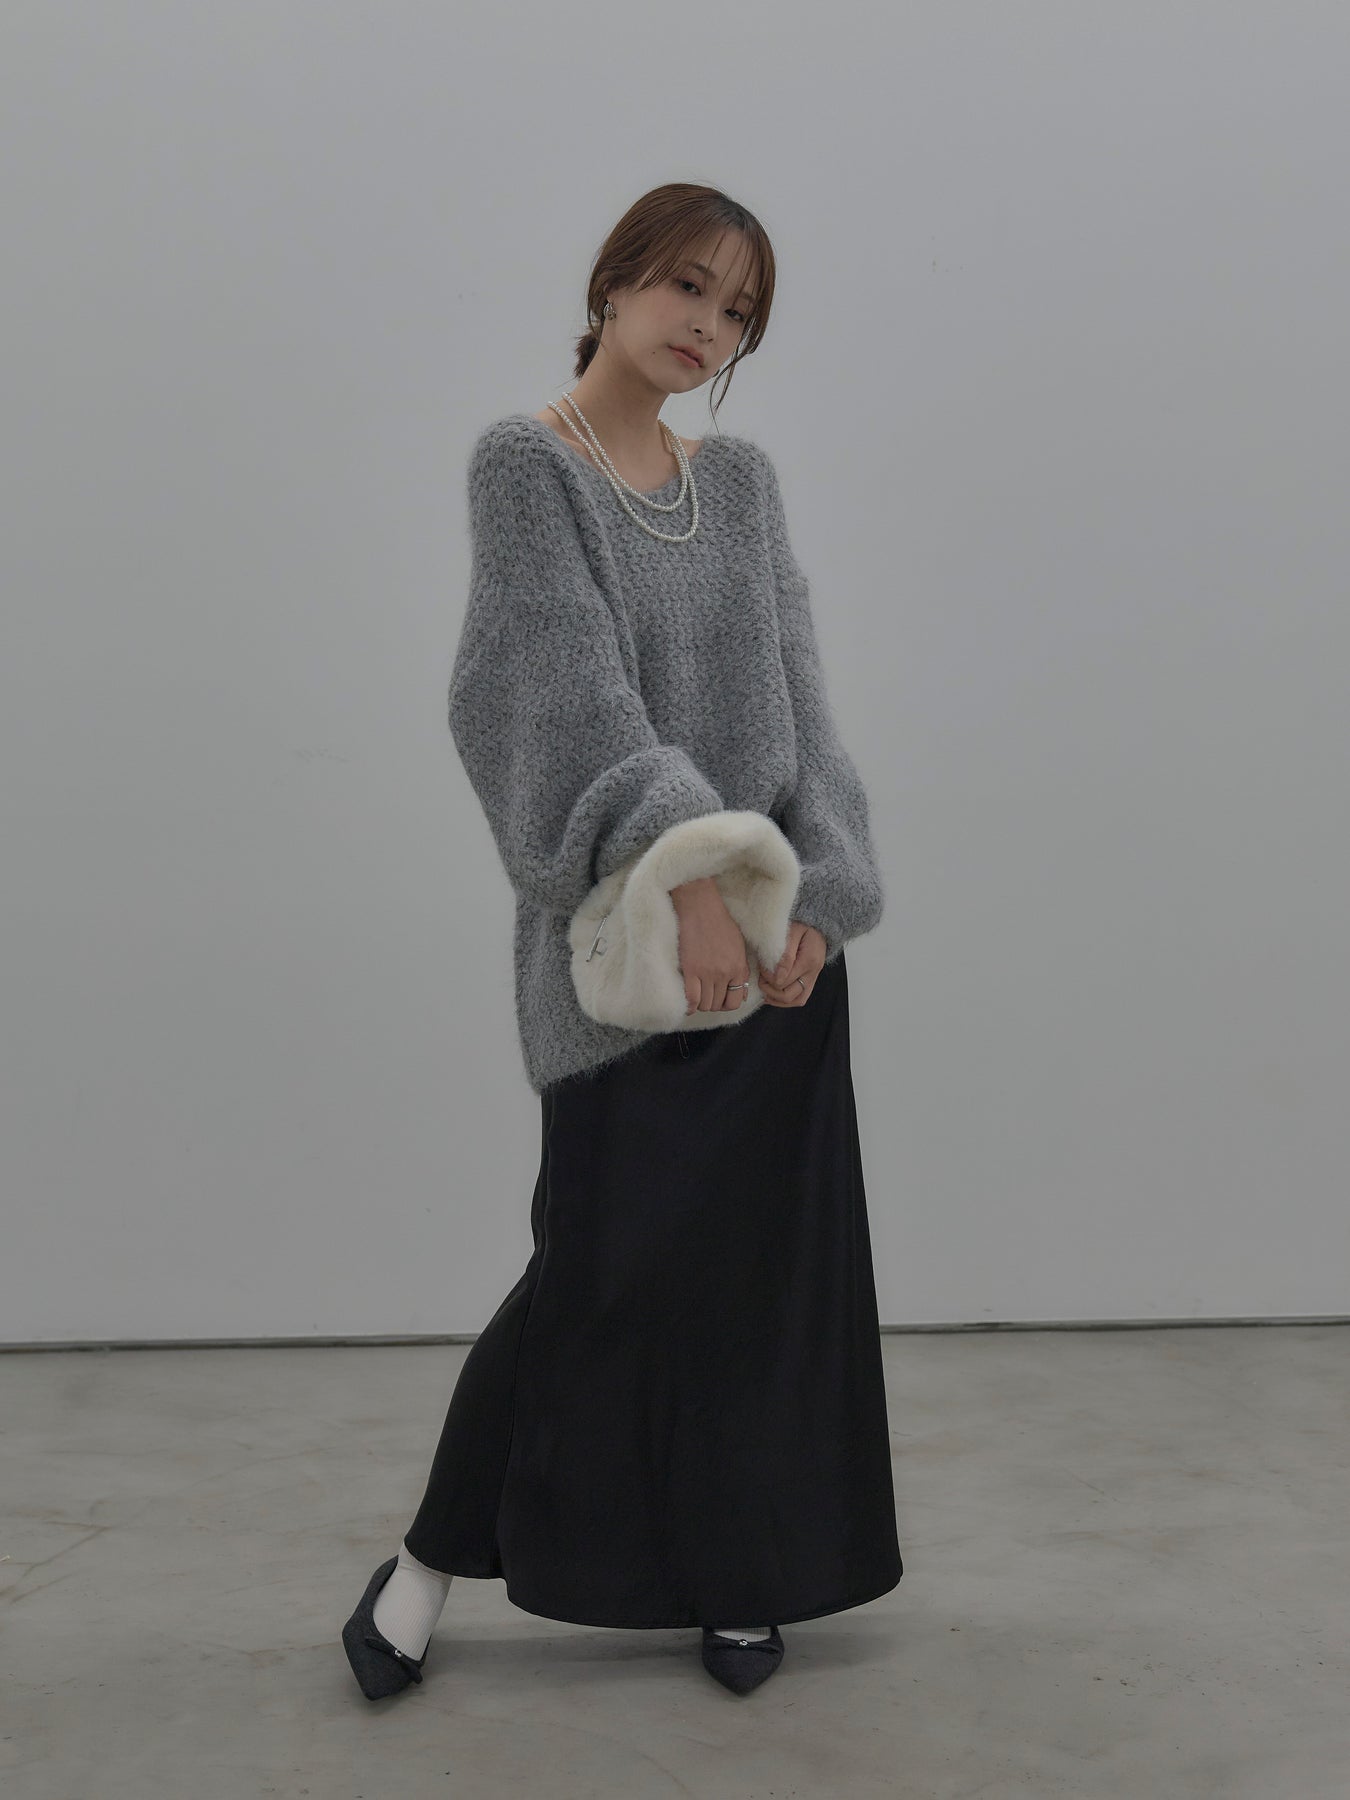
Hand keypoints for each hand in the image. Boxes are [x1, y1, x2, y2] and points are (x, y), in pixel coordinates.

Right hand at [670, 876, 753, 1015]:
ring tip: (695, 993)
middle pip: (718, 1005)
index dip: (726, 1003)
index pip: (735, 1001)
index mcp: (739, 967)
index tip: (718, 998)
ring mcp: (707, 973)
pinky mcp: (690, 970)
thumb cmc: (718, 921)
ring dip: (699, 1003)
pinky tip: (686, 1001)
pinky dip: (688, 1005)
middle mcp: (724, 974)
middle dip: (711, 1003)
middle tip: (704, 994)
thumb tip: (741, 993)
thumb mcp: (738, 945)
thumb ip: (741, 969)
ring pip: (704, 1004)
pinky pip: (690, 999)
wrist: (699, 906)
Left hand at [757, 921, 825, 1007]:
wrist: (818, 925)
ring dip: (777, 999)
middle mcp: (813, 973)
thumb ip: (784, 955)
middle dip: (770, 990)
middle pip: (789, 995)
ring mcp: (813, 979)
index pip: (783, 981)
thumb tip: (776, 978)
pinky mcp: (811, 981)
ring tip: (766, 988)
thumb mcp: (792, 933)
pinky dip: (786, 1000)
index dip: (768, 977)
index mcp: (808, 960)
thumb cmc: (803, 925)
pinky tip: (773, 995)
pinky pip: (800, 998)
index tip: (762, 967)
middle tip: (761, 979)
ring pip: (796, 1000)